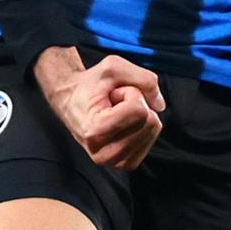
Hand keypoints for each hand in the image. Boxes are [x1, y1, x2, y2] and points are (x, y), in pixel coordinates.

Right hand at [34, 49, 164, 169]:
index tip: (112, 95)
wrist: (71, 100)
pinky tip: (122, 122)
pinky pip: (152, 138)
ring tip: (116, 111)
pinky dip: (142, 125)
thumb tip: (160, 105)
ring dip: (138, 114)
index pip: (139, 110)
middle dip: (136, 103)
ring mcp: (114, 161)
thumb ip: (144, 78)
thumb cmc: (90, 84)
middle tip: (114, 103)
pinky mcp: (125, 163)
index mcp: (95, 131)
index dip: (130, 93)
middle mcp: (103, 153)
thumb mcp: (113, 66)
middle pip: (150, 121)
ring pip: (153, 129)